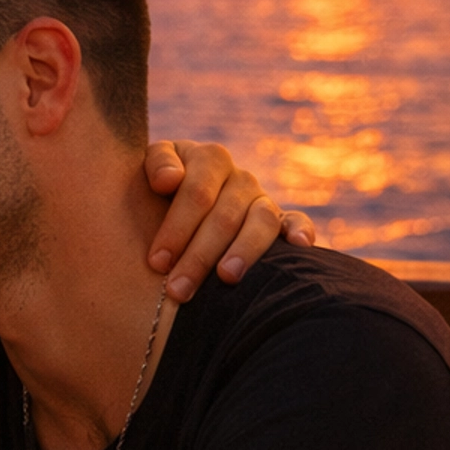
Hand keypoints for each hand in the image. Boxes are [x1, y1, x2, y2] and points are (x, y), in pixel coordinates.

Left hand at [143, 141, 315, 300]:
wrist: (174, 198)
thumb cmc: (157, 190)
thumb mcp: (148, 170)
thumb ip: (157, 165)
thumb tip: (170, 180)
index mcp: (209, 159)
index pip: (196, 193)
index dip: (176, 228)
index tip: (157, 263)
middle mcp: (240, 178)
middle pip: (225, 216)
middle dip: (199, 255)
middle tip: (178, 290)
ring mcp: (262, 199)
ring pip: (262, 221)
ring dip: (244, 251)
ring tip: (226, 278)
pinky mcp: (281, 220)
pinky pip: (297, 221)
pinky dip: (301, 231)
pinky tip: (299, 247)